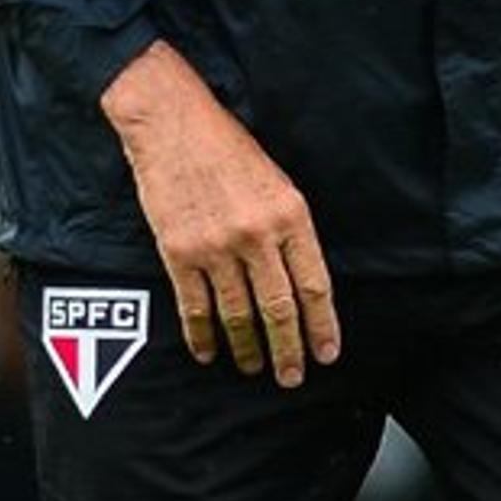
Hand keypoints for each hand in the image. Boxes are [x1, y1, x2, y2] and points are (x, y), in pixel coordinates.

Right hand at [98, 41, 338, 384]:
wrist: (173, 123)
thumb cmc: (231, 150)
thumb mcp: (280, 183)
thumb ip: (291, 231)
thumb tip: (302, 282)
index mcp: (291, 216)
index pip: (314, 285)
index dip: (322, 326)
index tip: (327, 354)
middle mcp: (256, 235)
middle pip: (279, 308)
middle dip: (288, 349)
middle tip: (292, 377)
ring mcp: (216, 246)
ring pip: (238, 314)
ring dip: (247, 348)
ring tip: (254, 368)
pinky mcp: (178, 251)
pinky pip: (194, 306)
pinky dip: (202, 335)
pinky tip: (209, 353)